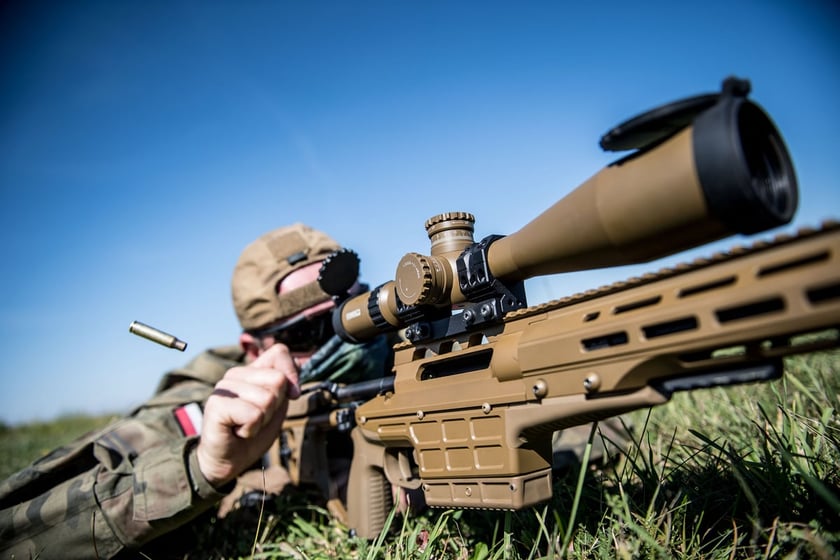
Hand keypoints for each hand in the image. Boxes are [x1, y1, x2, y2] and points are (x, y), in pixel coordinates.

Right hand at [196, 344, 300, 486]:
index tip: (289, 396)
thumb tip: (299, 361)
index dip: (291, 375)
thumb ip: (286, 384)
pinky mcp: (216, 405)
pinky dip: (251, 429)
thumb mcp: (277, 406)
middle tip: (257, 418)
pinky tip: (238, 431)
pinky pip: (253, 414)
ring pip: (267, 399)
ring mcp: (223, 388)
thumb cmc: (252, 433)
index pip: (279, 352)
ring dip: (262, 420)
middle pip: (278, 379)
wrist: (230, 461)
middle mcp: (235, 375)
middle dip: (275, 406)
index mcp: (251, 371)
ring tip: (246, 425)